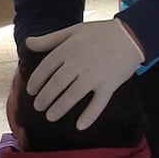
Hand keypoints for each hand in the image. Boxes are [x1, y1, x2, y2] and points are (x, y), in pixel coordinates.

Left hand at [24, 19, 145, 129]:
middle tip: (38, 107)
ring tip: (50, 116)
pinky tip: (79, 126)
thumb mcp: (72, 31)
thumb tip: (28, 43)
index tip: (31, 91)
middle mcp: (79, 63)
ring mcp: (95, 75)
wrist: (130, 36)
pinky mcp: (109, 85)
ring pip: (73, 96)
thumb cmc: (99, 33)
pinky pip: (98, 103)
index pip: (46, 68)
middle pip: (56, 84)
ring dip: (59, 108)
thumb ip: (49, 39)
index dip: (36, 81)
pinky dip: (89, 116)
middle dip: (45, 98)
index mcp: (68, 49)